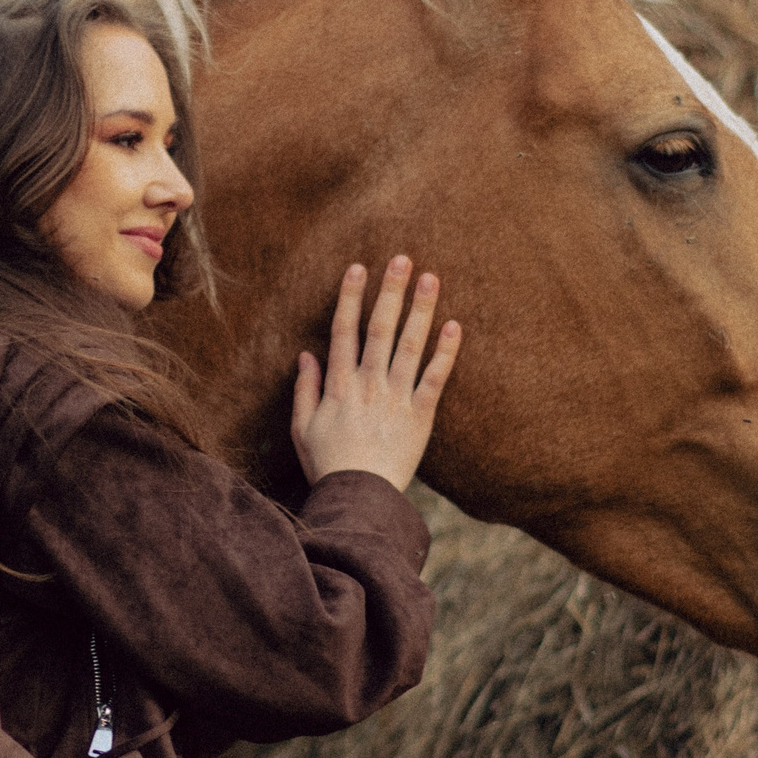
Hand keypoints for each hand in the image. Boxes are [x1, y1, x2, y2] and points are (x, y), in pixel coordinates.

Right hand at [291, 256, 461, 490]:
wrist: (359, 499)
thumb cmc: (327, 465)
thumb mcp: (302, 428)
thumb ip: (305, 389)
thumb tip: (306, 354)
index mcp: (338, 385)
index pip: (344, 330)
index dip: (350, 296)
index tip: (358, 268)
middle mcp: (368, 384)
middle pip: (380, 328)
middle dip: (391, 291)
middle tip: (402, 259)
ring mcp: (397, 398)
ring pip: (410, 345)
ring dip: (421, 309)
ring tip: (431, 278)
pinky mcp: (421, 416)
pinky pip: (436, 378)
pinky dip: (446, 352)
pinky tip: (455, 325)